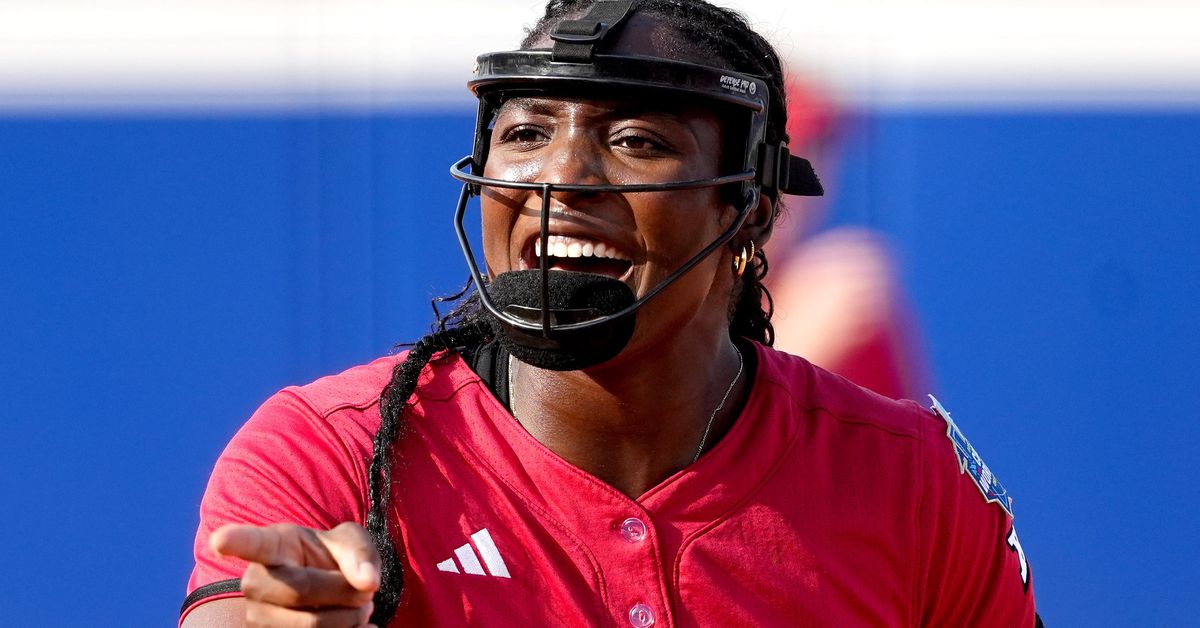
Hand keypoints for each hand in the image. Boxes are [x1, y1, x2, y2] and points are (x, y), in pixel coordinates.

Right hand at [210, 522, 380, 627]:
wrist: (327, 589)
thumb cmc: (331, 557)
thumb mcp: (350, 542)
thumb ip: (360, 555)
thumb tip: (367, 582)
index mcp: (271, 546)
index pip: (250, 543)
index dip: (235, 541)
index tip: (220, 540)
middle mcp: (255, 583)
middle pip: (300, 591)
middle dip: (344, 593)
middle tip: (365, 593)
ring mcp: (258, 618)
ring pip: (309, 627)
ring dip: (349, 621)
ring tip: (359, 609)